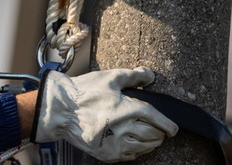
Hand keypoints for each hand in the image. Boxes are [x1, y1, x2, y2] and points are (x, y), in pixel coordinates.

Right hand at [31, 67, 177, 162]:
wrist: (59, 109)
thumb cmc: (83, 92)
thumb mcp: (109, 78)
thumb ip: (133, 76)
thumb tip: (150, 75)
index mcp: (130, 109)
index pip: (160, 121)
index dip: (169, 125)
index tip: (172, 128)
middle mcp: (126, 128)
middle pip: (156, 136)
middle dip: (160, 132)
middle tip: (158, 129)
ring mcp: (116, 143)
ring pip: (145, 148)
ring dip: (150, 142)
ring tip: (146, 136)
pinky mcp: (107, 154)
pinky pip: (130, 156)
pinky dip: (135, 150)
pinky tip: (130, 142)